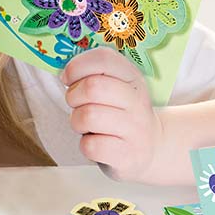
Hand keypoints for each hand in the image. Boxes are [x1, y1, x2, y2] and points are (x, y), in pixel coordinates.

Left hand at [62, 47, 163, 181]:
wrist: (151, 147)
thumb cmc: (120, 113)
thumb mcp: (115, 86)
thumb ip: (92, 74)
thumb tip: (63, 74)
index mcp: (132, 77)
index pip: (104, 58)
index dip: (77, 66)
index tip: (69, 78)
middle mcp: (137, 101)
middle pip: (92, 87)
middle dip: (73, 96)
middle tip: (76, 104)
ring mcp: (135, 130)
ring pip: (87, 116)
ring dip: (77, 121)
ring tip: (87, 125)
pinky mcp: (127, 156)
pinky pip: (91, 146)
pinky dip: (85, 145)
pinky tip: (97, 142)